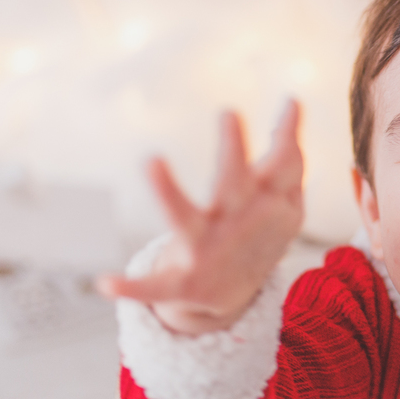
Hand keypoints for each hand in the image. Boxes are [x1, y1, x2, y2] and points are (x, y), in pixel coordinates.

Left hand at [96, 101, 304, 334]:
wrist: (235, 296)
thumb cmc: (255, 236)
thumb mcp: (280, 202)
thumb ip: (288, 158)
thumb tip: (294, 104)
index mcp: (264, 203)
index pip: (282, 166)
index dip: (287, 136)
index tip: (290, 102)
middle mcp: (236, 222)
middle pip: (235, 183)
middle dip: (232, 152)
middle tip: (228, 113)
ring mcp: (207, 251)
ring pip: (186, 221)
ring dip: (167, 192)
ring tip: (150, 160)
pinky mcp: (182, 282)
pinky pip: (154, 286)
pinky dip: (131, 288)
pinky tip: (105, 282)